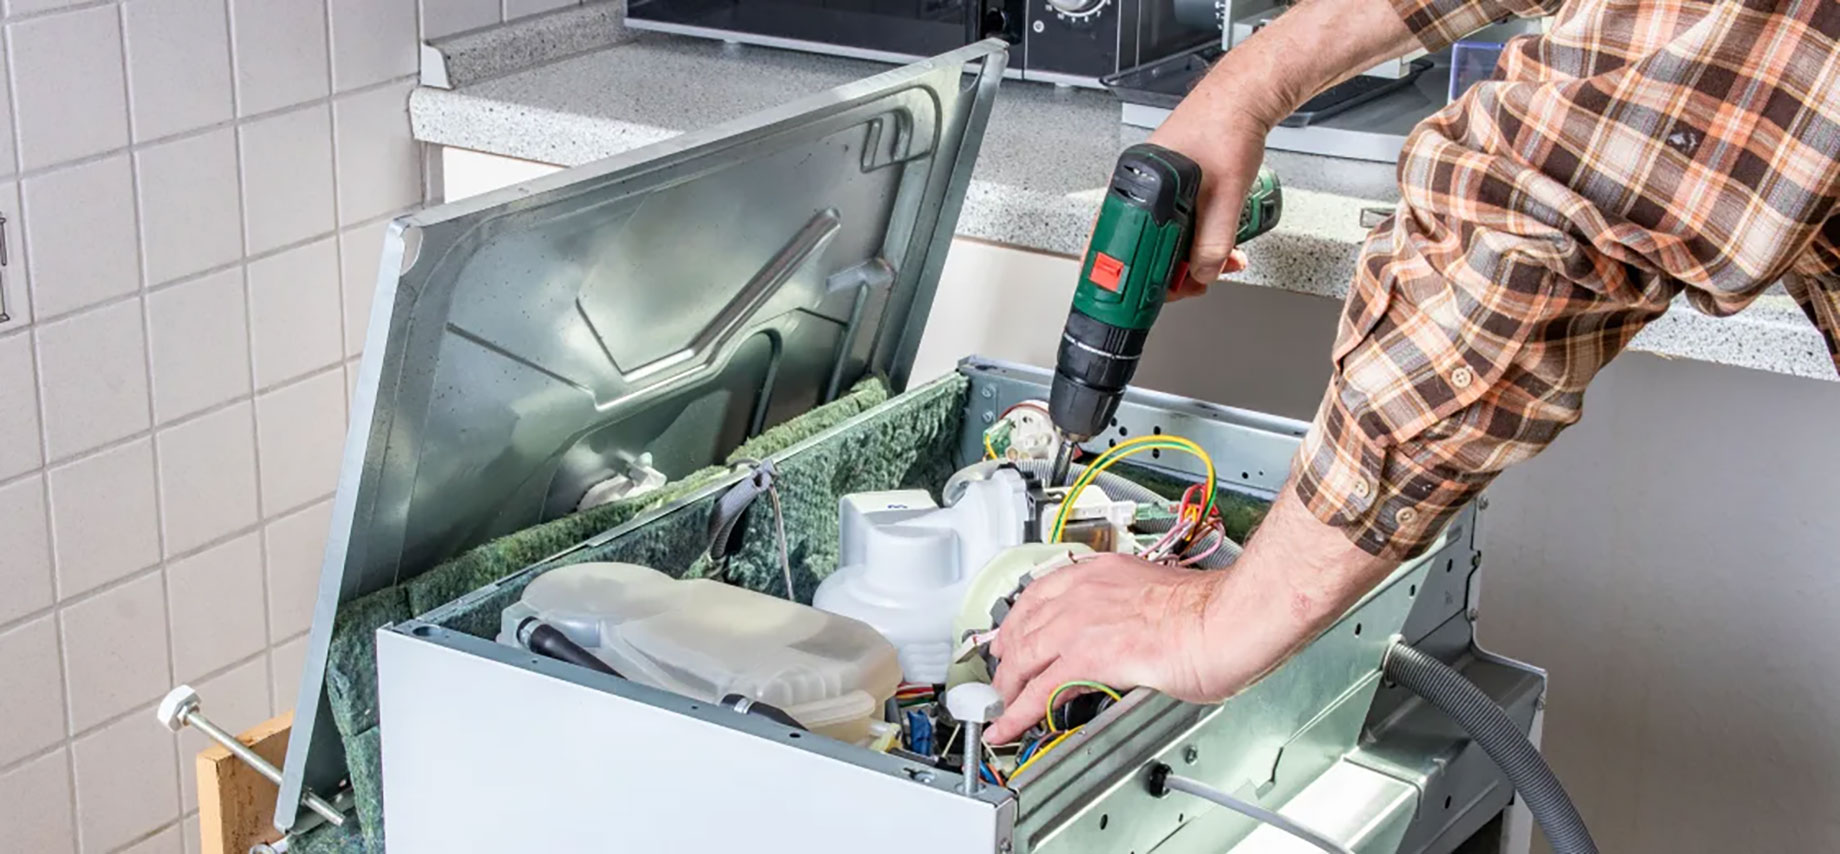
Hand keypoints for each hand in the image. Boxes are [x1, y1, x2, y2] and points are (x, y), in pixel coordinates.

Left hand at [983, 554, 1230, 743]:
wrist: (1223, 621)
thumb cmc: (1208, 610)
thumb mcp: (1153, 595)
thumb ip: (1128, 609)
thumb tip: (1127, 630)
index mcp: (1099, 572)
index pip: (1038, 593)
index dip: (1016, 620)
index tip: (1009, 634)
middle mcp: (1081, 591)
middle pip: (1023, 626)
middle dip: (1006, 658)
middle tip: (1001, 679)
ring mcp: (1078, 624)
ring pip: (1022, 659)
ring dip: (1007, 689)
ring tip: (1002, 710)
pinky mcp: (1085, 658)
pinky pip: (1037, 691)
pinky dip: (1016, 714)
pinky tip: (1007, 727)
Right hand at [1147, 84, 1281, 293]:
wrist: (1245, 100)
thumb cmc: (1227, 129)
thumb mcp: (1226, 196)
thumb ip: (1214, 241)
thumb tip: (1203, 273)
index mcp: (1137, 186)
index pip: (1114, 244)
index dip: (1126, 276)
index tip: (1137, 298)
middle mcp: (1140, 188)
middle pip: (1140, 248)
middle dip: (1170, 272)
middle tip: (1194, 284)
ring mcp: (1156, 190)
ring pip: (1162, 239)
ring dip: (1188, 259)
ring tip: (1219, 263)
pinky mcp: (1173, 190)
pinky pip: (1176, 226)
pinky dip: (1194, 241)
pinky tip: (1218, 245)